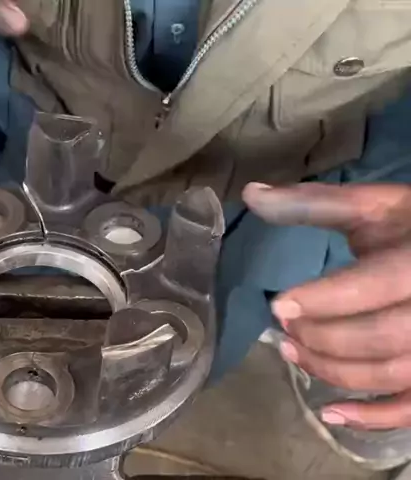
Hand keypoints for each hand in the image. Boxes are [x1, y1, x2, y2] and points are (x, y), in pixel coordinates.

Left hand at [243, 182, 410, 429]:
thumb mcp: (373, 205)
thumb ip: (314, 203)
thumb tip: (250, 194)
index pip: (372, 285)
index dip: (323, 300)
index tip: (278, 306)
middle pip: (380, 337)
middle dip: (322, 337)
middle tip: (284, 329)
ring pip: (392, 374)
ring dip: (333, 372)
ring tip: (291, 353)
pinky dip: (373, 418)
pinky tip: (331, 414)